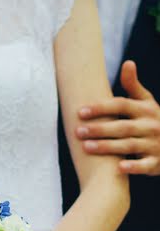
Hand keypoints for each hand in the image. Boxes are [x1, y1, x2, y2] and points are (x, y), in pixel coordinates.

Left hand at [76, 61, 159, 175]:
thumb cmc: (154, 121)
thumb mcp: (148, 103)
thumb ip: (134, 86)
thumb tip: (128, 62)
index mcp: (146, 110)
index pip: (121, 105)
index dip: (101, 108)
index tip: (80, 111)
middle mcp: (151, 126)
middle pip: (122, 126)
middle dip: (100, 129)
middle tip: (77, 131)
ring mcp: (154, 145)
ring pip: (129, 145)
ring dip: (108, 147)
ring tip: (86, 147)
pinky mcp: (156, 163)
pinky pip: (145, 165)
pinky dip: (133, 167)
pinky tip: (118, 168)